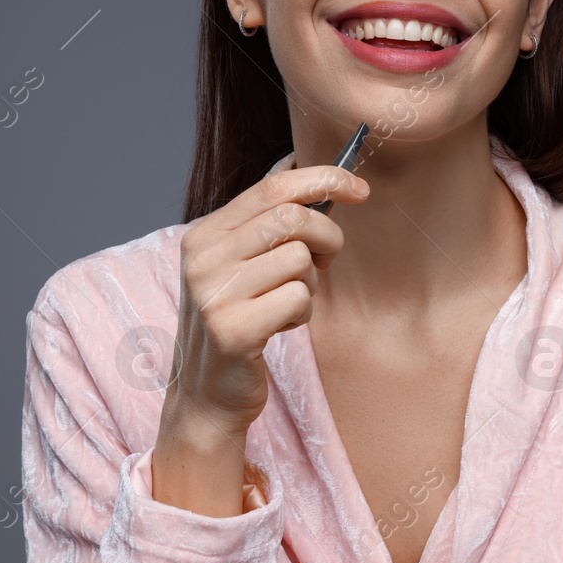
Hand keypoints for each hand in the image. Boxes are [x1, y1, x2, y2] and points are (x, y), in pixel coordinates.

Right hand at [164, 163, 369, 437]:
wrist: (207, 395)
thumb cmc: (237, 321)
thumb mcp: (239, 263)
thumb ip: (265, 219)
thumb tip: (307, 168)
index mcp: (204, 234)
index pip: (272, 186)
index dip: (324, 178)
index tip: (360, 189)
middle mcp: (202, 258)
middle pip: (292, 218)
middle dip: (326, 237)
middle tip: (325, 261)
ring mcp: (213, 294)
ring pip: (299, 259)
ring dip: (309, 283)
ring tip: (287, 302)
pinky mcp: (231, 330)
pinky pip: (298, 299)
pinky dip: (302, 312)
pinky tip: (281, 325)